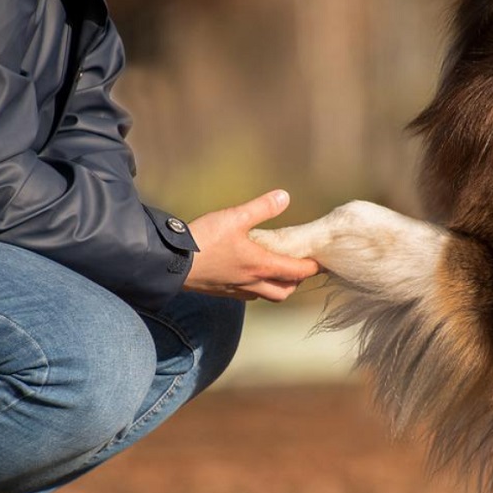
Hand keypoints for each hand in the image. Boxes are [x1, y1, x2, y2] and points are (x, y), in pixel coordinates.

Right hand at [184, 190, 320, 301]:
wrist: (171, 262)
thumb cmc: (204, 240)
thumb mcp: (234, 217)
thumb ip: (261, 207)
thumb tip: (284, 197)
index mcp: (261, 265)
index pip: (297, 272)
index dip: (312, 267)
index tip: (321, 262)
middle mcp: (253, 283)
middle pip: (284, 291)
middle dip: (296, 281)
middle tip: (300, 267)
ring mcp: (237, 290)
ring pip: (266, 295)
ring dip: (277, 286)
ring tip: (278, 271)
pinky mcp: (222, 292)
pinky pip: (248, 294)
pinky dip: (257, 287)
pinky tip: (249, 274)